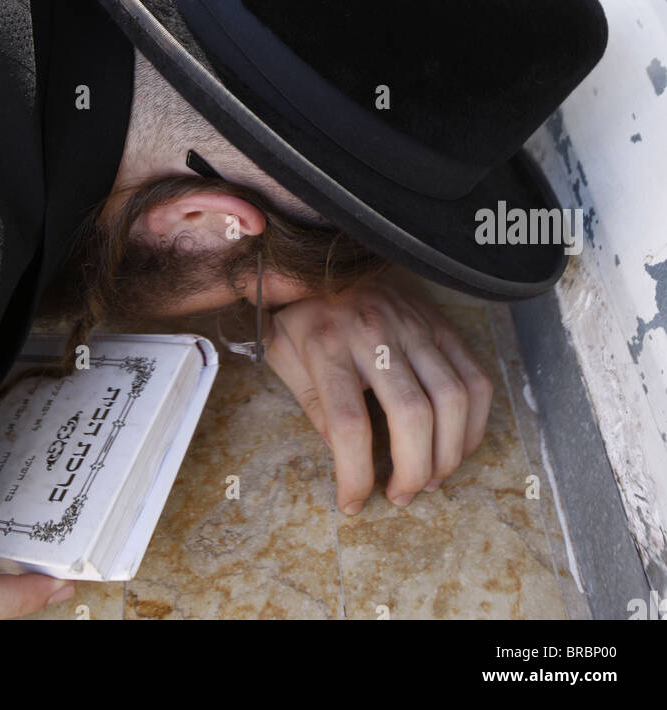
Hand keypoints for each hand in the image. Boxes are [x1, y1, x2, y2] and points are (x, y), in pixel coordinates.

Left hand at [264, 268, 492, 513]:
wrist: (326, 256)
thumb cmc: (302, 315)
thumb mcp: (284, 357)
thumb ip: (313, 408)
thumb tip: (348, 458)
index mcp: (326, 343)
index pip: (349, 423)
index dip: (354, 475)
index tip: (352, 503)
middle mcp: (374, 332)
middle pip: (412, 414)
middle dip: (413, 471)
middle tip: (402, 495)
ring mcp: (413, 325)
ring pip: (453, 398)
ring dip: (448, 453)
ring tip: (431, 478)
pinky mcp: (441, 324)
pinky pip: (475, 378)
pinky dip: (474, 423)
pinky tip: (456, 446)